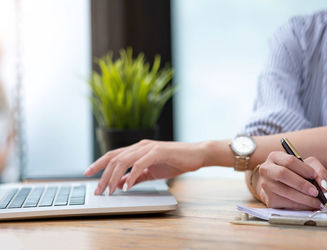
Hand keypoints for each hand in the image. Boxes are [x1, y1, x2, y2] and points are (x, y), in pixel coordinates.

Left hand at [84, 140, 204, 194]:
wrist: (197, 155)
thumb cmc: (176, 162)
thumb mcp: (151, 172)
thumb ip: (135, 177)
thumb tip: (119, 184)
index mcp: (137, 149)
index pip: (113, 155)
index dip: (98, 164)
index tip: (88, 174)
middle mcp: (140, 145)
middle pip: (114, 158)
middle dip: (103, 175)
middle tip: (98, 191)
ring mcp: (148, 147)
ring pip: (123, 160)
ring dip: (113, 177)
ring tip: (109, 191)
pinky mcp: (158, 152)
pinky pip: (139, 164)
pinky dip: (131, 176)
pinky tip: (127, 187)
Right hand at [254, 151, 326, 209]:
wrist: (280, 185)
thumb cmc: (296, 173)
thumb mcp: (308, 166)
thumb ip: (318, 171)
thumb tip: (322, 185)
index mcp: (275, 157)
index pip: (289, 161)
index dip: (303, 169)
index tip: (314, 176)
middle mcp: (266, 170)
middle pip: (283, 174)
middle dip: (301, 184)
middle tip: (316, 192)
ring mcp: (266, 186)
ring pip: (285, 192)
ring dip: (304, 199)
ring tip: (317, 202)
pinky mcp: (269, 200)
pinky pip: (285, 204)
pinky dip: (300, 206)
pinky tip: (309, 206)